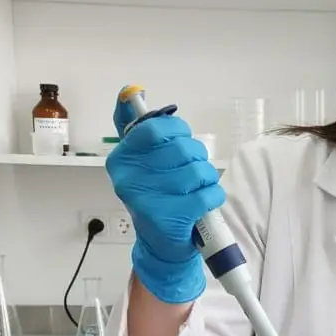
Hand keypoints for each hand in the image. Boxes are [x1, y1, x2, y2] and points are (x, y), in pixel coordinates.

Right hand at [106, 90, 224, 303]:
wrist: (161, 244)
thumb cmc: (156, 196)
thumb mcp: (141, 161)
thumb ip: (135, 126)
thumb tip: (129, 91)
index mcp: (121, 159)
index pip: (156, 128)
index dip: (177, 132)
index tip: (179, 142)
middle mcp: (130, 178)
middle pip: (182, 148)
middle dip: (195, 157)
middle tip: (190, 172)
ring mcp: (150, 199)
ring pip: (198, 171)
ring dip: (206, 178)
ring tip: (196, 189)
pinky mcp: (172, 217)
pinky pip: (209, 193)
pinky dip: (213, 196)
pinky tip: (203, 203)